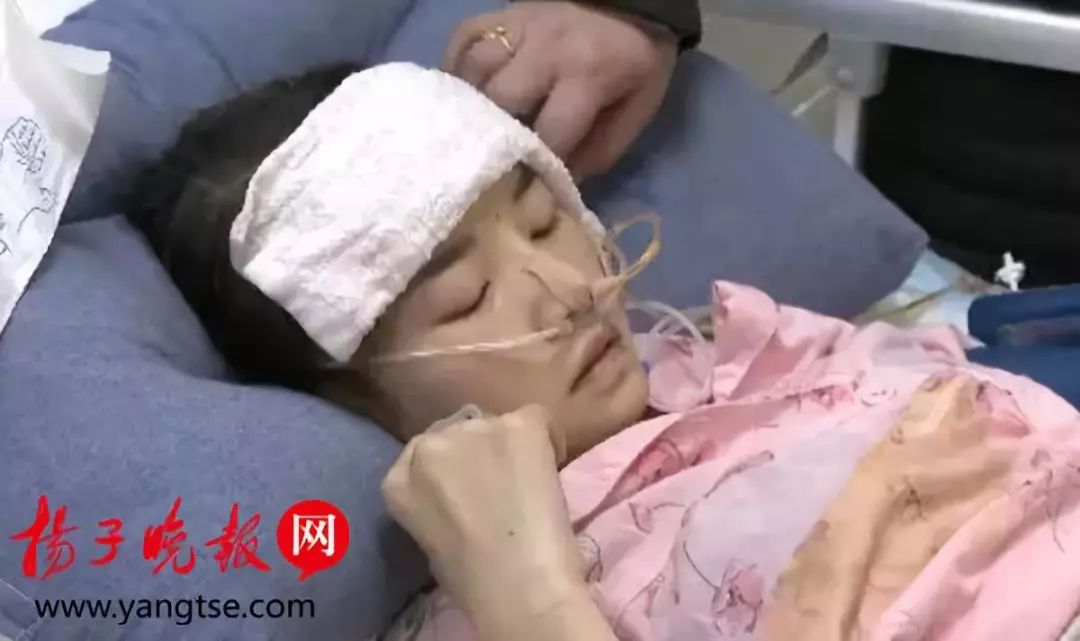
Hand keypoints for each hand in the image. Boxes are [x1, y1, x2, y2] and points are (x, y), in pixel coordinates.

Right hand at [382, 405, 584, 637]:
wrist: (521, 584)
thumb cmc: (475, 583)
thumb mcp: (431, 542)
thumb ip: (435, 503)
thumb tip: (462, 490)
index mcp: (397, 482)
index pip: (422, 452)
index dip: (452, 468)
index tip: (470, 487)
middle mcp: (428, 445)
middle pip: (456, 432)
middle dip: (477, 453)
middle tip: (501, 484)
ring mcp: (473, 429)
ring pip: (496, 425)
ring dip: (509, 447)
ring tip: (527, 482)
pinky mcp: (517, 424)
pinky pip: (536, 419)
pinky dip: (548, 439)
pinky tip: (553, 467)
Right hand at [444, 1, 677, 179]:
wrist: (631, 0)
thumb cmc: (636, 61)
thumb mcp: (638, 107)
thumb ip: (601, 149)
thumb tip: (557, 184)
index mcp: (587, 74)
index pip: (548, 134)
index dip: (534, 168)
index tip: (523, 191)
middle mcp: (546, 49)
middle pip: (499, 101)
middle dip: (495, 138)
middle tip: (493, 161)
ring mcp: (519, 26)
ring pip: (474, 70)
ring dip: (472, 105)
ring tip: (475, 130)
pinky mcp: (501, 14)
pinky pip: (463, 41)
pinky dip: (457, 70)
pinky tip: (464, 94)